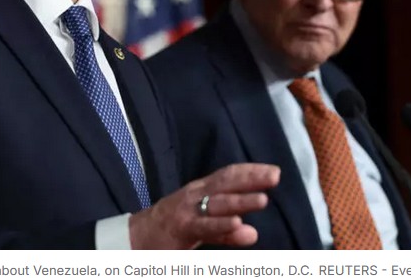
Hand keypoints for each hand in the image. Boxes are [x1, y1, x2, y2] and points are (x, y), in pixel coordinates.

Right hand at [129, 163, 279, 248]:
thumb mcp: (201, 227)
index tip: (273, 170)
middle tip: (275, 176)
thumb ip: (226, 231)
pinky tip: (238, 224)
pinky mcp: (181, 228)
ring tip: (263, 199)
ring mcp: (187, 211)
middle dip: (251, 178)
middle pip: (226, 183)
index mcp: (200, 191)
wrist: (135, 239)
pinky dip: (221, 225)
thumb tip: (253, 233)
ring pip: (217, 203)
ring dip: (241, 201)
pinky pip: (204, 226)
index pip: (227, 175)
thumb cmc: (171, 229)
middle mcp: (194, 195)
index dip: (250, 171)